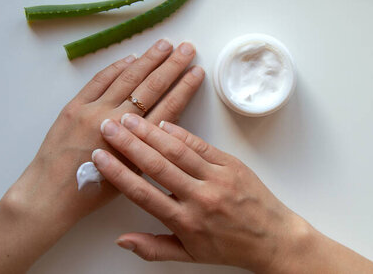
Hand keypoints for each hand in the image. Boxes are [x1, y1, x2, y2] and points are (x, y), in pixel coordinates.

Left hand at [5, 39, 204, 226]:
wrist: (51, 195)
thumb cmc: (93, 192)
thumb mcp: (131, 175)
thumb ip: (148, 147)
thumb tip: (163, 122)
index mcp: (135, 145)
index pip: (168, 108)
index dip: (185, 88)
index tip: (197, 72)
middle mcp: (116, 123)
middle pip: (151, 87)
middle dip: (172, 65)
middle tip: (187, 48)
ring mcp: (93, 112)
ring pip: (127, 78)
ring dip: (148, 59)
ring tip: (165, 44)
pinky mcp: (74, 107)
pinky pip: (100, 81)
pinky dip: (117, 68)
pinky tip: (131, 58)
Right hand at [92, 115, 372, 273]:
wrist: (274, 239)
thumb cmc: (230, 247)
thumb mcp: (189, 255)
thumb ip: (153, 248)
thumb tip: (121, 240)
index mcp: (186, 222)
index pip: (143, 193)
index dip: (118, 173)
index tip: (99, 158)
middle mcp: (200, 197)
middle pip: (156, 165)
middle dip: (129, 144)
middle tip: (108, 126)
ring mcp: (217, 178)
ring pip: (177, 150)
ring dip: (150, 132)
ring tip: (129, 118)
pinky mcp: (231, 164)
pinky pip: (200, 146)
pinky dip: (180, 133)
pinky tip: (162, 123)